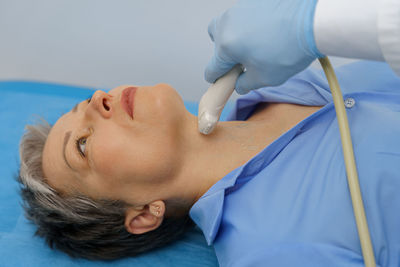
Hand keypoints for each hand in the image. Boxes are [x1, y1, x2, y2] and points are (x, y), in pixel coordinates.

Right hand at [205, 0, 322, 93]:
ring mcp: (240, 8)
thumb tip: (240, 83)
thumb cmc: (289, 49)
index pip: (213, 68)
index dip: (217, 78)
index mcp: (226, 46)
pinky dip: (250, 24)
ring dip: (236, 36)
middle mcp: (227, 24)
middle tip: (242, 61)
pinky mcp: (253, 0)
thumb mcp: (265, 77)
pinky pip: (244, 14)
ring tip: (256, 44)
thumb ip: (246, 84)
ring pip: (228, 24)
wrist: (314, 20)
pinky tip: (267, 31)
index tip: (222, 81)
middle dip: (224, 52)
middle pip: (215, 41)